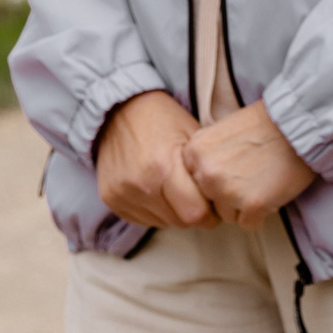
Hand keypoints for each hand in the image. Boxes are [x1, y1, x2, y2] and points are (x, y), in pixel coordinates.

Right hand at [94, 91, 216, 229]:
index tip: (213, 203)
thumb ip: (206, 170)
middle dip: (193, 213)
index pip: (195, 214)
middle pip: (180, 222)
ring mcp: (122, 194)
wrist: (118, 109)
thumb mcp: (193, 136)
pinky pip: (142, 220)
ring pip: (162, 223)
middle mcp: (140, 185)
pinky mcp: (111, 199)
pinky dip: (154, 211)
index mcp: (164, 167)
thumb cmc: (162, 119)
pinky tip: (157, 191)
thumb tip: (222, 197)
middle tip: (196, 196)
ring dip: (174, 213)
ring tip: (175, 190)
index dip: (210, 212)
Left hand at [182, 103, 319, 229]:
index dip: (213, 181)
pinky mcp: (252, 205)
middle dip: (227, 195)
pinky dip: (261, 213)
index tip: (230, 171)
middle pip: (208, 202)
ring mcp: (227, 190)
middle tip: (248, 176)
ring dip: (243, 205)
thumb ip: (204, 157)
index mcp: (193, 152)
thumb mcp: (220, 131)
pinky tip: (270, 191)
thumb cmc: (264, 125)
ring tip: (261, 180)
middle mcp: (205, 173)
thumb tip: (198, 181)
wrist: (297, 125)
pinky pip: (249, 224)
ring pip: (228, 216)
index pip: (192, 185)